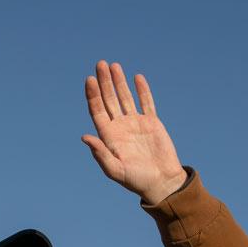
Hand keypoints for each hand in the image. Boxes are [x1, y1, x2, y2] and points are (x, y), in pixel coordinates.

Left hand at [83, 61, 187, 204]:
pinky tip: (137, 78)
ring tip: (114, 65)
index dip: (93, 95)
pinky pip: (146, 103)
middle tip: (100, 64)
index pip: (97, 111)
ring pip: (125, 98)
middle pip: (109, 100)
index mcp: (109, 136)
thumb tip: (85, 137)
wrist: (161, 182)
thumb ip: (101, 154)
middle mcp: (120, 127)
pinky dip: (142, 90)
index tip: (90, 79)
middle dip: (104, 82)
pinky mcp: (152, 123)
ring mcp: (135, 123)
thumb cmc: (136, 180)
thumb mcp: (116, 170)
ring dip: (119, 82)